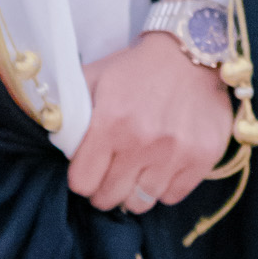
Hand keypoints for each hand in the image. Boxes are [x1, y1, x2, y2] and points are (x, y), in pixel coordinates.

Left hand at [67, 33, 233, 213]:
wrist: (189, 54)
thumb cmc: (136, 69)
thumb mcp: (95, 78)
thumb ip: (71, 110)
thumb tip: (55, 140)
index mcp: (110, 121)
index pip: (83, 182)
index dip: (82, 178)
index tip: (88, 169)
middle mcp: (142, 141)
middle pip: (110, 198)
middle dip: (104, 189)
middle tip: (109, 173)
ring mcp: (175, 153)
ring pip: (141, 203)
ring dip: (134, 190)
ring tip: (135, 170)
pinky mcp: (202, 159)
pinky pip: (172, 197)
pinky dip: (163, 187)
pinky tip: (160, 166)